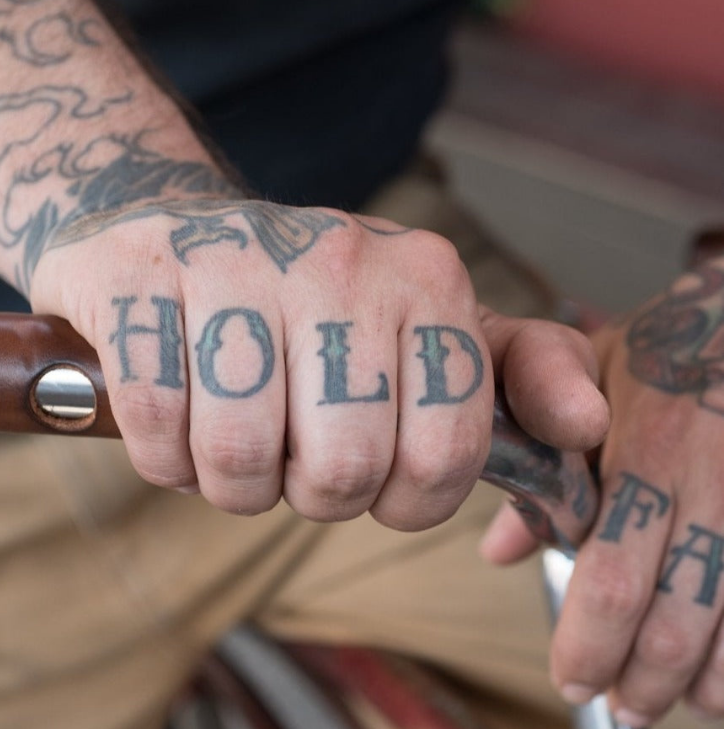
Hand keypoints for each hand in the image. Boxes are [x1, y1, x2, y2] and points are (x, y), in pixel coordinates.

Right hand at [30, 195, 606, 527]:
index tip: (371, 478)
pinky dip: (163, 459)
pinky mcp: (140, 278)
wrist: (169, 228)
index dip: (403, 500)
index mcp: (426, 277)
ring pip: (241, 459)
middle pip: (340, 470)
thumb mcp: (422, 322)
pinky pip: (159, 434)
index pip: (444, 454)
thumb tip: (588, 429)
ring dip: (230, 483)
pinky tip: (174, 421)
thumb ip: (516, 372)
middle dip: (308, 495)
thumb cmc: (303, 300)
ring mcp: (233, 262)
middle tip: (289, 457)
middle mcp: (338, 259)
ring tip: (229, 443)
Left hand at [484, 261, 723, 724]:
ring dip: (700, 680)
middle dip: (640, 676)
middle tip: (616, 704)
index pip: (611, 573)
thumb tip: (496, 550)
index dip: (590, 642)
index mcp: (646, 449)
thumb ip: (541, 461)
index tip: (571, 677)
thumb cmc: (662, 348)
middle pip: (674, 614)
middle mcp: (710, 479)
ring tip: (670, 703)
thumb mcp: (586, 385)